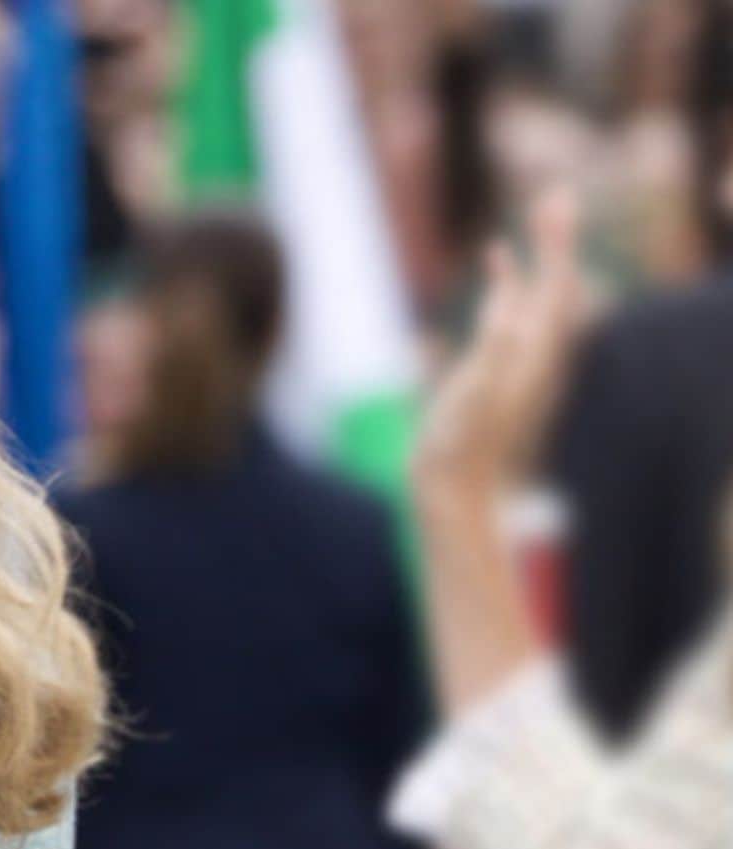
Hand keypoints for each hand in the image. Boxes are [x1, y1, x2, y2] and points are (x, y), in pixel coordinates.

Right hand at [414, 187, 585, 508]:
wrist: (454, 487)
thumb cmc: (458, 442)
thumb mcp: (474, 393)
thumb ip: (493, 351)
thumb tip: (509, 311)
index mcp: (534, 355)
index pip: (555, 286)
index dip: (556, 242)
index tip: (556, 200)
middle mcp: (535, 357)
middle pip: (555, 287)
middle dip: (554, 242)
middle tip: (553, 197)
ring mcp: (518, 366)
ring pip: (535, 302)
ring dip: (534, 263)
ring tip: (523, 230)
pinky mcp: (498, 375)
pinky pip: (511, 321)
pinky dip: (507, 291)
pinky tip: (493, 278)